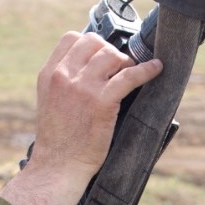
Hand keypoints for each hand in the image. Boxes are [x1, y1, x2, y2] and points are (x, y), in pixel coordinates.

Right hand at [32, 32, 162, 176]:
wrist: (58, 166)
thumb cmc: (58, 140)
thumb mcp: (49, 101)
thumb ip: (63, 81)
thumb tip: (89, 68)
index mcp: (48, 74)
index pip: (71, 38)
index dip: (90, 44)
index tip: (100, 55)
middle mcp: (63, 76)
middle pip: (94, 42)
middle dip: (109, 51)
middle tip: (117, 68)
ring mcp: (83, 87)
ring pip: (112, 55)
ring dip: (125, 62)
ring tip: (129, 74)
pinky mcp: (102, 101)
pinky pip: (130, 76)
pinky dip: (146, 70)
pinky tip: (156, 69)